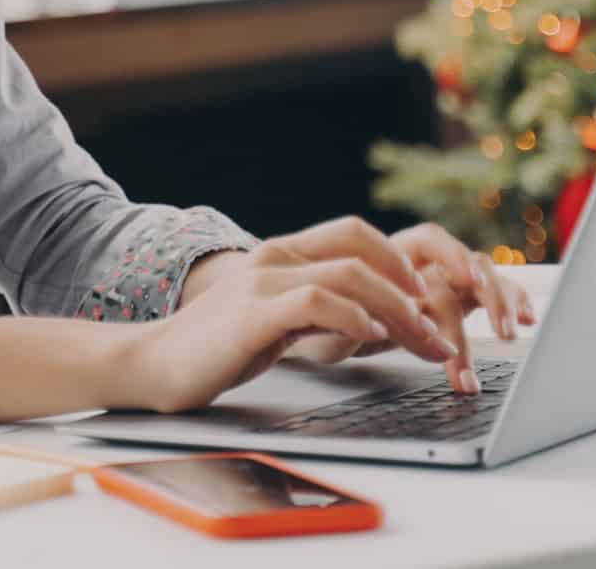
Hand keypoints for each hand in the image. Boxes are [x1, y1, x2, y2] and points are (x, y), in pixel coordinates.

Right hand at [181, 217, 535, 393]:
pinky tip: (372, 338)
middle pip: (362, 253)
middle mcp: (274, 258)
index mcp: (281, 254)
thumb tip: (374, 321)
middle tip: (441, 333)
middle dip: (412, 293)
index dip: (397, 258)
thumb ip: (316, 311)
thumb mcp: (274, 320)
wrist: (154, 363)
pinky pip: (315, 303)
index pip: (353, 233)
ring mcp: (263, 281)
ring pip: (349, 276)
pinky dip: (352, 318)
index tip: (426, 295)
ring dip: (398, 310)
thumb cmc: (216, 349)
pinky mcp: (253, 313)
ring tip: (424, 342)